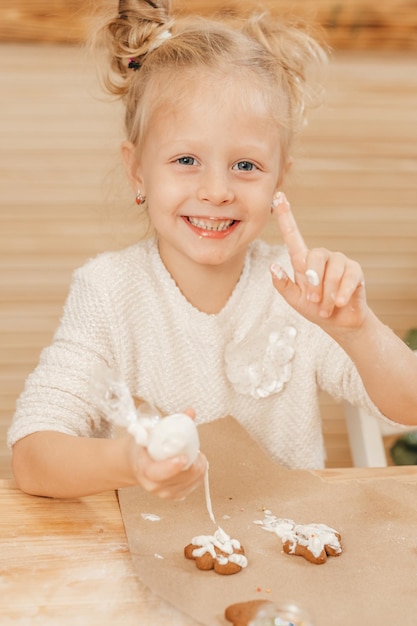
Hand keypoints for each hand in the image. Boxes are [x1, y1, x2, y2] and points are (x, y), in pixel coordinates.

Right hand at [127, 407, 206, 498]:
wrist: (135, 464)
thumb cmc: (143, 447)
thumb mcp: (150, 432)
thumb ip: (170, 423)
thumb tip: (190, 412)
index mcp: (143, 468)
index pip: (156, 473)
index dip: (172, 467)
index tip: (185, 457)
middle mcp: (153, 485)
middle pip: (178, 479)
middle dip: (193, 466)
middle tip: (198, 453)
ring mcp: (164, 493)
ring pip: (188, 484)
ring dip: (198, 470)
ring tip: (198, 457)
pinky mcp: (174, 496)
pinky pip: (192, 487)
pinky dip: (198, 476)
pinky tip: (196, 465)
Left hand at [270, 193, 367, 332]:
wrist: (339, 322)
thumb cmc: (314, 308)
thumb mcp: (294, 300)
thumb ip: (283, 285)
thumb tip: (272, 267)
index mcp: (303, 260)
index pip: (293, 235)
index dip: (286, 216)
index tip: (278, 197)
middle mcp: (321, 256)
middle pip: (314, 256)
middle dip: (313, 282)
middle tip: (314, 301)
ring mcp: (340, 261)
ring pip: (332, 270)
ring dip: (327, 293)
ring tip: (326, 307)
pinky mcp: (355, 270)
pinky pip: (348, 278)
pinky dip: (342, 293)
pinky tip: (340, 303)